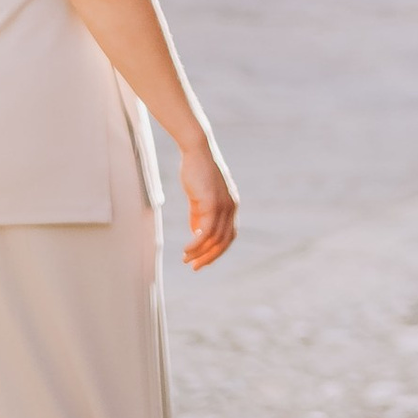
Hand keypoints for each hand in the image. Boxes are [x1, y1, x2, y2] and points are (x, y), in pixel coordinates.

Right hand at [178, 137, 237, 271]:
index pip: (228, 236)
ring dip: (200, 252)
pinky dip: (196, 243)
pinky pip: (206, 230)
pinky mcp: (213, 203)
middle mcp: (231, 207)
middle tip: (194, 267)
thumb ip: (199, 215)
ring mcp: (224, 205)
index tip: (202, 260)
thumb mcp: (199, 198)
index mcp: (230, 206)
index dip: (216, 251)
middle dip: (210, 257)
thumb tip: (197, 235)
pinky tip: (187, 249)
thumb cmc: (196, 171)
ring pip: (215, 238)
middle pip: (224, 241)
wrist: (196, 150)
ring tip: (186, 259)